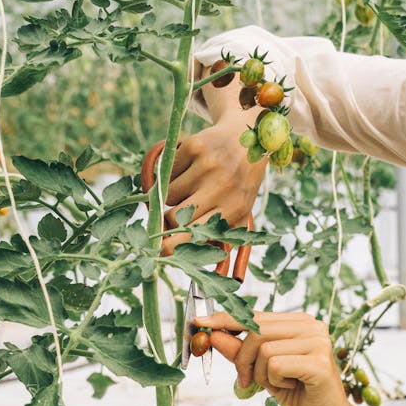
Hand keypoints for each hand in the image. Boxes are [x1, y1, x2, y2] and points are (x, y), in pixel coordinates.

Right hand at [152, 124, 267, 255]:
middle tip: (173, 215)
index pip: (195, 236)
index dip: (172, 247)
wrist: (246, 139)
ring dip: (173, 195)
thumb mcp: (240, 211)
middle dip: (170, 220)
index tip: (159, 252)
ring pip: (168, 194)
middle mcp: (222, 186)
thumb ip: (222, 237)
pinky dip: (172, 173)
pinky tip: (190, 168)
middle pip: (175, 217)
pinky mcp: (194, 147)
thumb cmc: (240, 183)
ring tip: (191, 186)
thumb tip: (199, 266)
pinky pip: (166, 171)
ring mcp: (207, 165)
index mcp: (234, 209)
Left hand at [198, 311, 351, 405]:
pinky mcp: (318, 361)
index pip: (256, 315)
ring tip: (278, 385)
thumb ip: (240, 351)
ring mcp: (318, 341)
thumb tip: (213, 335)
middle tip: (244, 380)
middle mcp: (312, 325)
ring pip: (263, 348)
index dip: (227, 319)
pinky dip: (274, 382)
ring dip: (260, 373)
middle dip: (241, 357)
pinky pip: (275, 365)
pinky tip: (292, 387)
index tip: (200, 322)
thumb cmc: (299, 393)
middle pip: (256, 330)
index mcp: (300, 322)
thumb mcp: (263, 371)